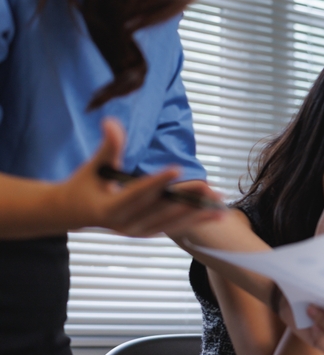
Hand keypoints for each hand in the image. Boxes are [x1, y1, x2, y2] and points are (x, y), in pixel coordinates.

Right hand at [56, 118, 223, 235]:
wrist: (72, 213)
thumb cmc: (83, 184)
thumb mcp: (93, 165)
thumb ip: (108, 146)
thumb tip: (110, 121)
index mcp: (109, 208)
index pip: (137, 192)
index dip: (157, 180)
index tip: (177, 167)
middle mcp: (124, 224)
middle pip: (160, 209)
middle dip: (187, 198)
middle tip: (210, 187)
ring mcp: (136, 231)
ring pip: (171, 222)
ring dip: (197, 214)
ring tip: (221, 206)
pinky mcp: (145, 233)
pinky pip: (173, 228)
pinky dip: (194, 222)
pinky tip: (215, 215)